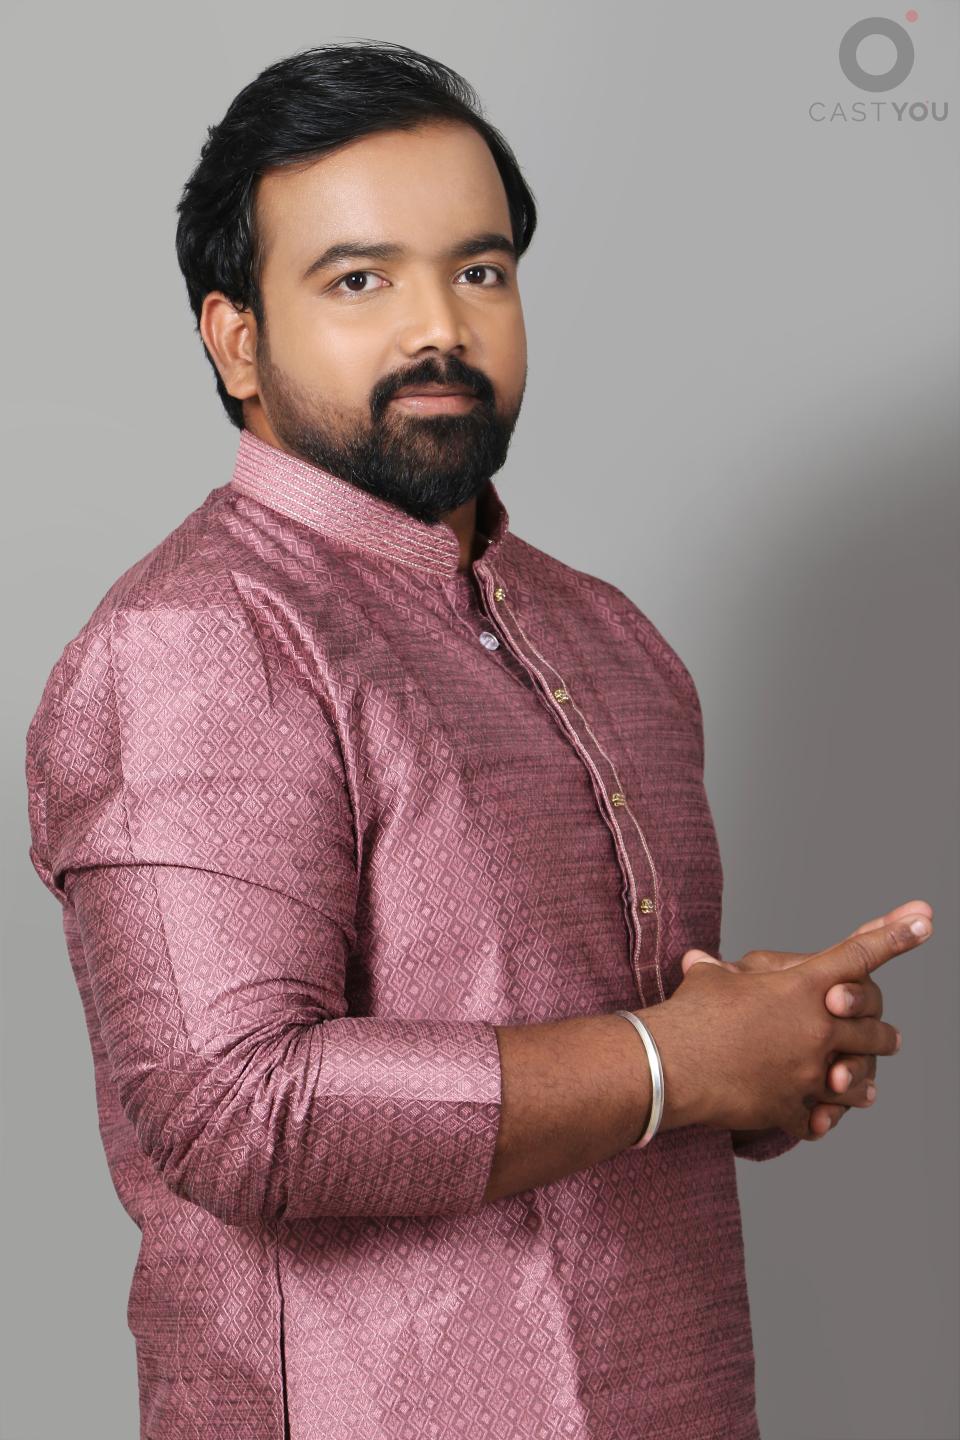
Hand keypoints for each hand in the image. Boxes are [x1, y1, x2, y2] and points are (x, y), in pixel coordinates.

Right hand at [681, 900, 931, 1138]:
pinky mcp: (791, 1108)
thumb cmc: (689, 1014)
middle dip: (881, 1031)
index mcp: (802, 987)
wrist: (670, 1066)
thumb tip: (700, 960)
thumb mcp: (709, 980)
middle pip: (872, 1028)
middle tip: (894, 1038)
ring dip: (863, 1080)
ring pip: (857, 1078)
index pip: (859, 954)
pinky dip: (818, 1120)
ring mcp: (809, 1072)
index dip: (895, 934)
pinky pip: (817, 1118)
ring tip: (867, 1087)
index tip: (923, 920)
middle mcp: (817, 1028)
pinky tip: (822, 1123)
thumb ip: (718, 971)